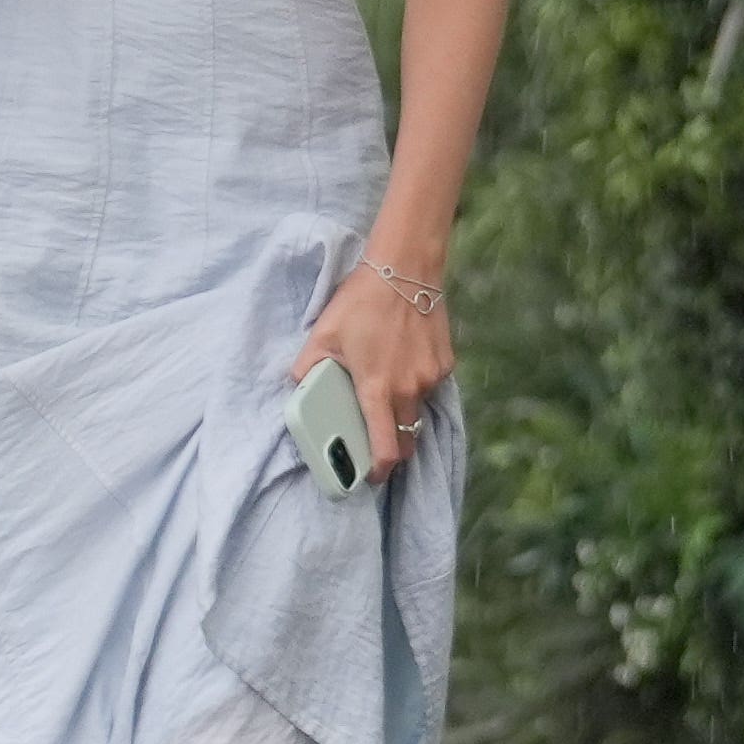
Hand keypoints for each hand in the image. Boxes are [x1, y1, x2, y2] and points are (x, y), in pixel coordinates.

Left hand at [289, 256, 453, 479]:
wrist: (405, 268)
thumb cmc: (361, 302)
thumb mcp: (323, 335)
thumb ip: (306, 368)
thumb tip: (298, 387)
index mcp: (377, 389)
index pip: (384, 450)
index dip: (377, 471)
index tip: (368, 476)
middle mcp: (409, 389)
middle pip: (406, 441)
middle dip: (391, 450)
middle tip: (374, 444)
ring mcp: (431, 377)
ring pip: (418, 412)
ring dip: (402, 413)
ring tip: (385, 392)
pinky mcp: (445, 364)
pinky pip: (430, 387)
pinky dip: (416, 386)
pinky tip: (401, 363)